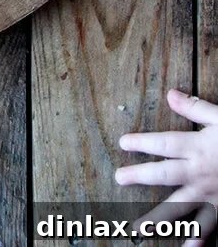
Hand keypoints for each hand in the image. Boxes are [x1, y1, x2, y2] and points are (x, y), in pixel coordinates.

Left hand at [116, 89, 217, 245]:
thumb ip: (196, 108)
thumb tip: (171, 95)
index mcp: (198, 148)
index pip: (164, 145)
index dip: (142, 143)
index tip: (123, 144)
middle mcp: (200, 173)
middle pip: (164, 175)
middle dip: (140, 177)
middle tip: (119, 178)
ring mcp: (210, 194)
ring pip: (180, 207)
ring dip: (159, 218)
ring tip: (140, 228)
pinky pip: (208, 226)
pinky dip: (197, 237)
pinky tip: (185, 245)